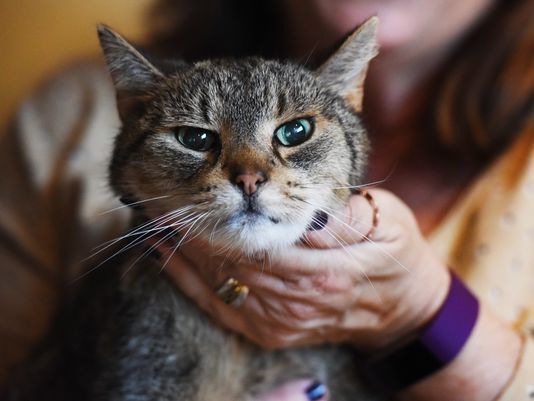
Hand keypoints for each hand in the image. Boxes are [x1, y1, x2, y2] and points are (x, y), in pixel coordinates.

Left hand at [160, 189, 449, 349]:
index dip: (218, 220)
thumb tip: (299, 205)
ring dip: (183, 252)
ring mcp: (280, 322)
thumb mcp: (387, 222)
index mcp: (324, 271)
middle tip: (159, 201)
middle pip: (230, 263)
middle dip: (192, 230)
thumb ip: (344, 215)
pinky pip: (220, 307)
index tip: (188, 193)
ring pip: (218, 283)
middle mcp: (296, 301)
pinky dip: (188, 282)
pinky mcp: (270, 332)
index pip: (256, 243)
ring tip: (155, 221)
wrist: (400, 308)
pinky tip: (163, 257)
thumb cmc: (393, 254)